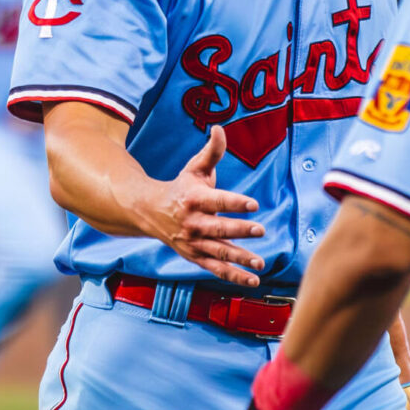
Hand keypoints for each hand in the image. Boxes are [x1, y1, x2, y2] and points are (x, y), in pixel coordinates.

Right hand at [145, 126, 266, 286]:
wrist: (149, 212)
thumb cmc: (181, 187)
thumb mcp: (194, 167)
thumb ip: (212, 151)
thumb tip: (220, 128)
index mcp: (195, 199)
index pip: (218, 201)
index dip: (235, 202)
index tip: (254, 204)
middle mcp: (193, 223)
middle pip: (218, 228)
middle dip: (239, 230)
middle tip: (260, 230)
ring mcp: (193, 243)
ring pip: (218, 253)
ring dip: (240, 259)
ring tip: (260, 263)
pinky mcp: (196, 257)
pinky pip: (216, 269)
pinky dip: (234, 277)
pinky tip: (253, 281)